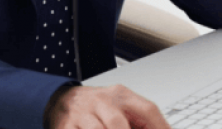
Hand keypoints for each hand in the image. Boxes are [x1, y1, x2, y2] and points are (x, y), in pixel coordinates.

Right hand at [48, 85, 169, 128]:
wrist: (61, 100)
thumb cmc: (97, 108)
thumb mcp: (119, 108)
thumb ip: (138, 123)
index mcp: (121, 95)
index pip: (147, 110)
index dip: (160, 127)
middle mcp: (101, 102)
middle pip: (118, 123)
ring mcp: (81, 114)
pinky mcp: (65, 126)